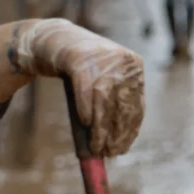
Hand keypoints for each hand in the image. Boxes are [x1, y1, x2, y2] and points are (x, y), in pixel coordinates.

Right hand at [12, 19, 144, 156]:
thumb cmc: (83, 68)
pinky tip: (85, 125)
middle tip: (109, 153)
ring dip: (100, 128)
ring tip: (96, 146)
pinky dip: (86, 110)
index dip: (129, 131)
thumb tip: (118, 141)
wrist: (57, 40)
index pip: (136, 106)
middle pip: (121, 105)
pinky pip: (85, 91)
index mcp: (134, 67)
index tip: (122, 149)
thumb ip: (114, 104)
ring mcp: (102, 59)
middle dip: (116, 133)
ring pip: (104, 101)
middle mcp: (122, 61)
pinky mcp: (80, 60)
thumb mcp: (105, 81)